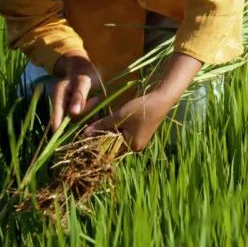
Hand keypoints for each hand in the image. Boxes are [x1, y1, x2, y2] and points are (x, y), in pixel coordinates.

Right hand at [50, 52, 103, 130]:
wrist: (88, 67)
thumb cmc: (85, 72)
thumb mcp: (84, 81)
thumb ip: (79, 96)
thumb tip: (73, 113)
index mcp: (59, 95)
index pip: (56, 113)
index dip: (57, 125)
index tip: (58, 135)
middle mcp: (62, 102)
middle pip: (70, 117)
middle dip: (84, 111)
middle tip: (95, 98)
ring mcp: (70, 106)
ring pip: (78, 117)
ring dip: (89, 111)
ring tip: (96, 97)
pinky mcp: (78, 108)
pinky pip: (83, 115)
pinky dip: (91, 112)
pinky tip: (96, 101)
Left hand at [85, 52, 202, 151]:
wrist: (162, 98)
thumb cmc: (141, 108)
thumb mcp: (119, 116)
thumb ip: (102, 125)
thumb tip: (85, 133)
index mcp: (131, 146)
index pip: (109, 148)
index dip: (97, 141)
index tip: (86, 134)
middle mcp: (135, 146)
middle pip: (113, 143)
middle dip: (103, 134)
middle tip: (90, 126)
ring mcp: (139, 139)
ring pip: (118, 136)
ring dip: (110, 129)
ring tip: (99, 122)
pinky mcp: (141, 131)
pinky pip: (125, 131)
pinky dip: (118, 126)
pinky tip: (112, 119)